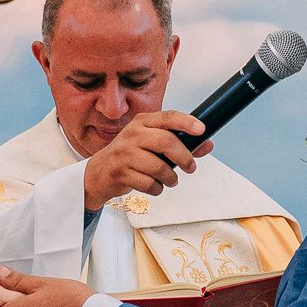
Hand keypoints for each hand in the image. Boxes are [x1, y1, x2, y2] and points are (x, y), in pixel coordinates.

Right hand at [82, 111, 208, 214]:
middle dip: (184, 157)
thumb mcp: (152, 144)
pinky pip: (149, 184)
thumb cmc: (131, 155)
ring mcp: (124, 153)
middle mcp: (132, 134)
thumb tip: (207, 144)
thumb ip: (180, 143)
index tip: (202, 130)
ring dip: (171, 178)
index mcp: (143, 122)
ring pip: (159, 167)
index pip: (168, 117)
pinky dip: (157, 189)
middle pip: (166, 141)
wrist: (99, 172)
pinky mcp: (120, 172)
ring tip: (170, 180)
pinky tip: (155, 186)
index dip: (186, 122)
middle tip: (191, 167)